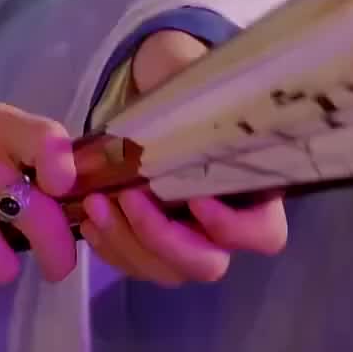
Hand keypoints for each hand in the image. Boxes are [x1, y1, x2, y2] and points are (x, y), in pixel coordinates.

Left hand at [81, 29, 287, 286]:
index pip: (264, 235)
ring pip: (165, 271)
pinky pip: (134, 264)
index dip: (233, 229)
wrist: (160, 92)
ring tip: (94, 201)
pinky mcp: (152, 245)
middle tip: (129, 196)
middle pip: (207, 264)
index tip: (197, 200)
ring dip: (126, 243)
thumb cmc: (188, 86)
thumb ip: (204, 92)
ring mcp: (188, 242)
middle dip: (163, 239)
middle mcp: (226, 228)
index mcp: (254, 191)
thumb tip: (189, 91)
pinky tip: (88, 218)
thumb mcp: (199, 80)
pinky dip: (110, 247)